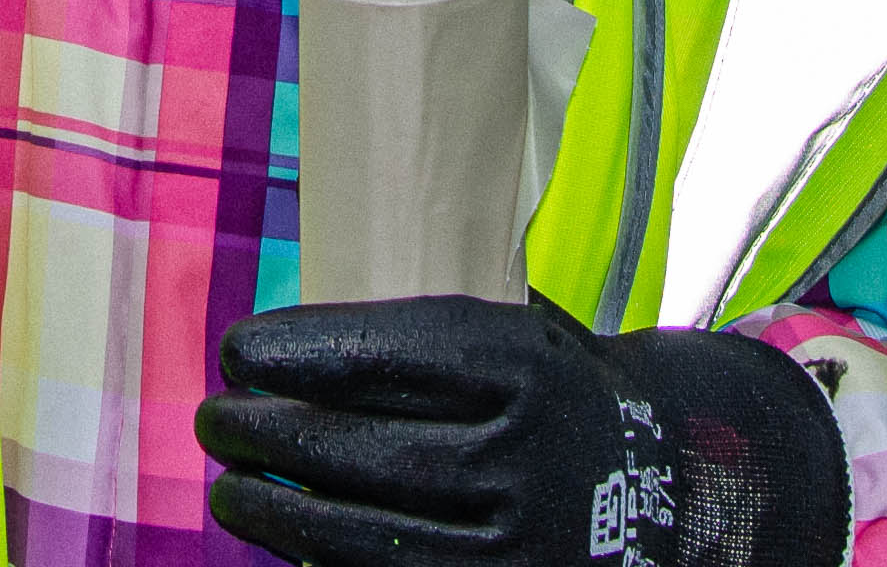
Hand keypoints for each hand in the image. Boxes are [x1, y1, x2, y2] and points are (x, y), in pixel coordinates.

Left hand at [200, 294, 845, 566]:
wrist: (671, 494)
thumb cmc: (554, 401)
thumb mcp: (520, 341)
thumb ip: (425, 348)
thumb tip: (282, 355)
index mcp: (529, 367)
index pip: (392, 354)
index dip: (302, 352)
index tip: (238, 350)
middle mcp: (525, 456)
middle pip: (365, 450)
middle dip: (270, 436)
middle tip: (214, 421)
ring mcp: (518, 543)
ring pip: (367, 537)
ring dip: (280, 514)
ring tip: (229, 491)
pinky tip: (288, 548)